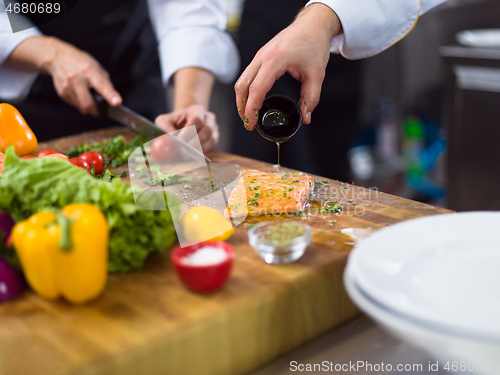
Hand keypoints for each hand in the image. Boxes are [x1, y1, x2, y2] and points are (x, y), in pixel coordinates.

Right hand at [42, 38, 121, 114]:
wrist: (58, 58)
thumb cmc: (80, 62)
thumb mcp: (96, 67)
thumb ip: (105, 82)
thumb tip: (112, 97)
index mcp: (88, 71)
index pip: (102, 85)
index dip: (110, 95)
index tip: (117, 103)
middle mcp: (76, 78)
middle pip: (88, 103)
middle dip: (96, 111)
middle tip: (100, 111)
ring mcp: (67, 86)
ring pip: (81, 107)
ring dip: (88, 108)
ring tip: (89, 100)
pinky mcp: (62, 92)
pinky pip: (74, 105)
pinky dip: (80, 104)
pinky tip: (80, 95)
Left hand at [155, 105, 218, 153]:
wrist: (183, 123)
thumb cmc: (173, 122)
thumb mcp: (164, 121)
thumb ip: (165, 128)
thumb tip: (172, 139)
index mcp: (197, 110)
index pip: (196, 119)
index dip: (189, 131)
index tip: (180, 141)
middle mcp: (208, 118)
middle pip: (206, 130)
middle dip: (194, 142)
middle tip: (183, 151)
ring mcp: (214, 128)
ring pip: (212, 139)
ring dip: (199, 148)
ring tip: (186, 155)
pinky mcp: (214, 138)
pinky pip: (212, 146)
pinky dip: (203, 152)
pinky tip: (192, 155)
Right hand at [234, 3, 341, 129]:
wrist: (312, 25)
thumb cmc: (313, 44)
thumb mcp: (316, 75)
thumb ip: (310, 98)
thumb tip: (306, 117)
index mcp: (274, 60)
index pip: (256, 89)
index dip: (251, 109)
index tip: (252, 123)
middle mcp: (262, 57)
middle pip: (242, 86)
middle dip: (242, 107)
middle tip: (249, 123)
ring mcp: (259, 56)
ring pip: (241, 81)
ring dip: (242, 99)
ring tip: (249, 115)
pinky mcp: (260, 56)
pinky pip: (247, 75)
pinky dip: (246, 90)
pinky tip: (253, 100)